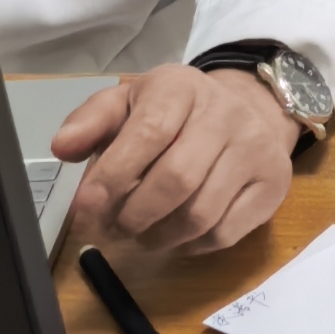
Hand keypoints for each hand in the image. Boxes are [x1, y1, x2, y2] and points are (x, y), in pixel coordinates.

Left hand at [53, 64, 298, 255]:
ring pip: (200, 215)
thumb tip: (62, 148)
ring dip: (159, 237)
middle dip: (134, 215)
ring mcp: (256, 152)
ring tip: (139, 235)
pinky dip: (189, 246)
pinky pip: (224, 234)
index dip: (113, 175)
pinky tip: (174, 236)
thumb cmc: (177, 112)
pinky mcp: (272, 188)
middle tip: (111, 230)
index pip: (149, 134)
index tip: (85, 207)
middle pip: (177, 180)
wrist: (251, 110)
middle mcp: (227, 115)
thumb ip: (93, 121)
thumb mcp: (131, 101)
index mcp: (183, 88)